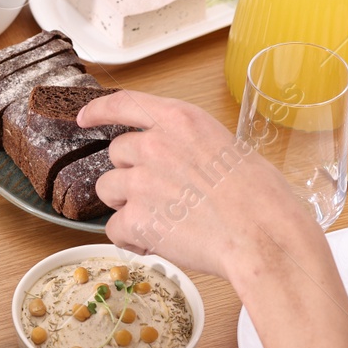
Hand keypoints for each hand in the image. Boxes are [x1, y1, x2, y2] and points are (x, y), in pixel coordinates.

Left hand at [78, 90, 323, 280]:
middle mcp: (154, 144)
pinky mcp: (136, 218)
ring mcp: (140, 181)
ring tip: (161, 221)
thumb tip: (181, 165)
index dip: (99, 111)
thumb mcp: (228, 148)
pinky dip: (131, 239)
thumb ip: (191, 147)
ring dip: (126, 205)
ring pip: (108, 190)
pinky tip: (156, 244)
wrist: (264, 236)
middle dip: (130, 174)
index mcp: (179, 120)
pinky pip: (114, 228)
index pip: (124, 103)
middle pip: (116, 155)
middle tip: (159, 195)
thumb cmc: (263, 198)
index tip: (84, 117)